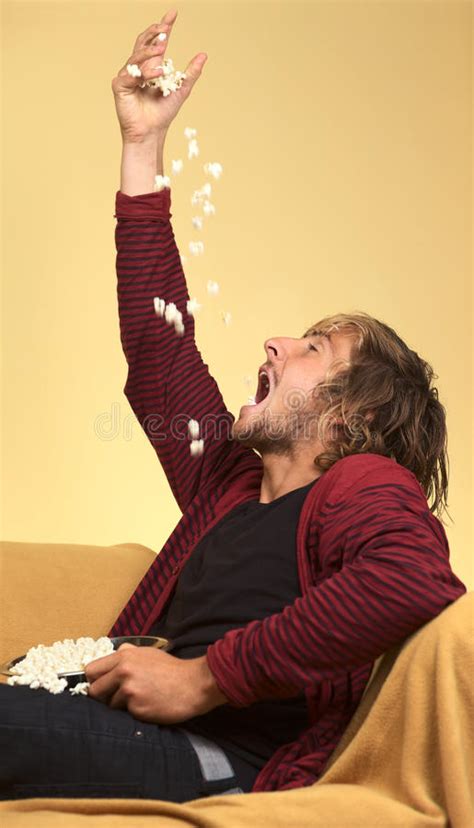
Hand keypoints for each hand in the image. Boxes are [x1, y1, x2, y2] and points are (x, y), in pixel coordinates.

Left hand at [84, 643, 227, 723]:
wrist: (193, 684)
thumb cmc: (172, 669)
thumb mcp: (148, 652)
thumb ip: (127, 652)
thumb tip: (112, 653)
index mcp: (124, 656)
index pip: (91, 670)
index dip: (94, 680)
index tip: (100, 685)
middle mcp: (124, 672)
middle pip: (94, 691)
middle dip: (102, 696)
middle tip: (117, 697)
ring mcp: (130, 691)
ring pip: (110, 705)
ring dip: (121, 706)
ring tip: (140, 699)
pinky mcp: (137, 708)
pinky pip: (125, 715)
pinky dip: (134, 713)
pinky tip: (148, 705)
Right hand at [111, 8, 207, 142]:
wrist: (151, 132)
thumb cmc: (163, 114)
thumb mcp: (181, 89)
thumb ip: (191, 73)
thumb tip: (203, 55)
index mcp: (152, 66)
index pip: (157, 41)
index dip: (164, 27)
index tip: (173, 13)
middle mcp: (139, 68)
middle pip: (143, 43)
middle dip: (153, 32)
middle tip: (165, 27)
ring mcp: (128, 76)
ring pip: (137, 57)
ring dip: (149, 52)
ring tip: (162, 49)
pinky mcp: (120, 86)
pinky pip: (131, 75)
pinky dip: (144, 73)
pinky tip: (156, 72)